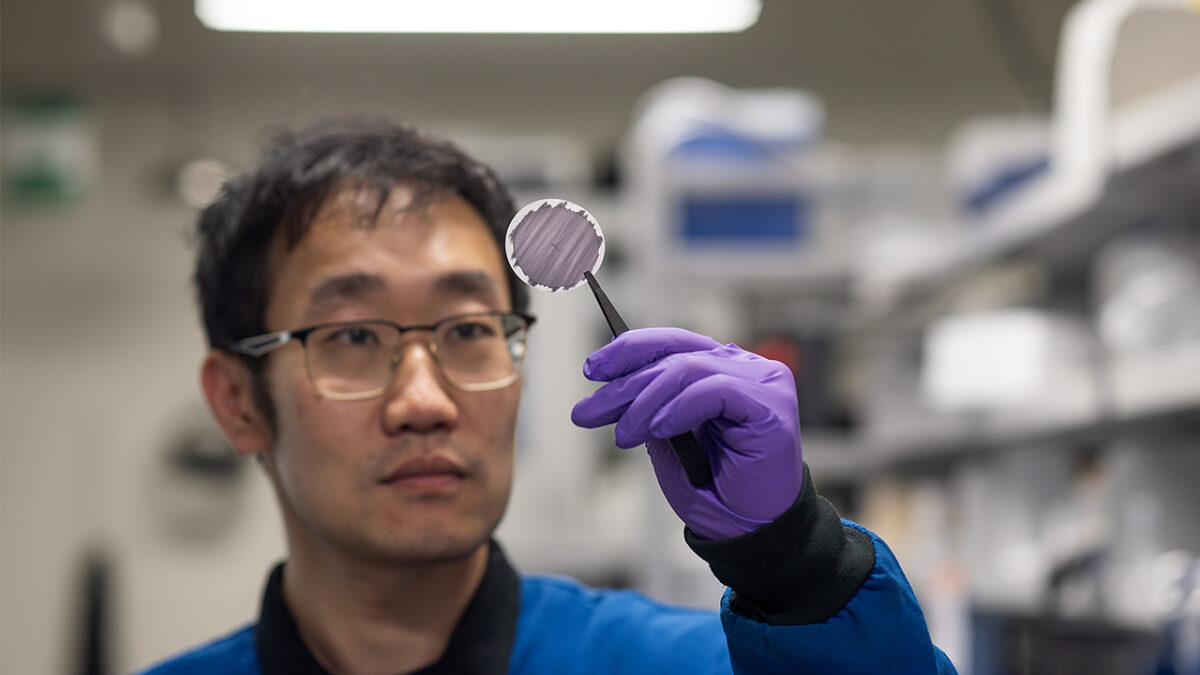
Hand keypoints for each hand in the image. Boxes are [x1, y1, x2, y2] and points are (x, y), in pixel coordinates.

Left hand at [571, 328, 802, 539]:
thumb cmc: (714, 490)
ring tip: (625, 434)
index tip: (592, 371)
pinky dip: (679, 408)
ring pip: (689, 369)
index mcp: (723, 369)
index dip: (629, 350)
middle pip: (675, 355)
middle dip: (624, 385)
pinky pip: (715, 389)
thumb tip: (612, 382)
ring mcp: (763, 382)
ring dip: (646, 402)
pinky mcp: (771, 404)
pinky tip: (659, 430)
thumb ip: (651, 406)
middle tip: (588, 412)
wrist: (749, 532)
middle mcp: (746, 367)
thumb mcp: (667, 441)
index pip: (673, 342)